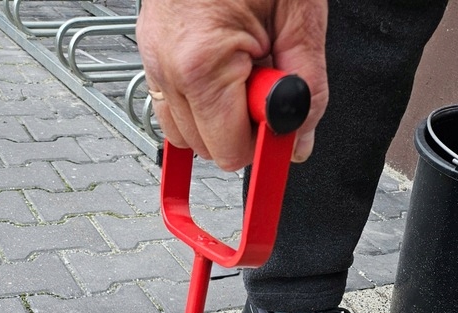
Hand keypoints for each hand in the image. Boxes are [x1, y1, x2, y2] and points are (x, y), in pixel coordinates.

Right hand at [136, 0, 327, 170]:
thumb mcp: (299, 15)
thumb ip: (307, 86)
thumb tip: (298, 142)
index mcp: (202, 63)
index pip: (230, 152)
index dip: (263, 143)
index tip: (282, 121)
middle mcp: (168, 66)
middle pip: (207, 149)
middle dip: (241, 128)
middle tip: (264, 79)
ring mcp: (153, 59)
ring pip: (185, 134)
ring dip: (219, 118)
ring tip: (244, 69)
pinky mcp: (150, 51)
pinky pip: (171, 106)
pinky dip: (199, 103)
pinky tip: (223, 75)